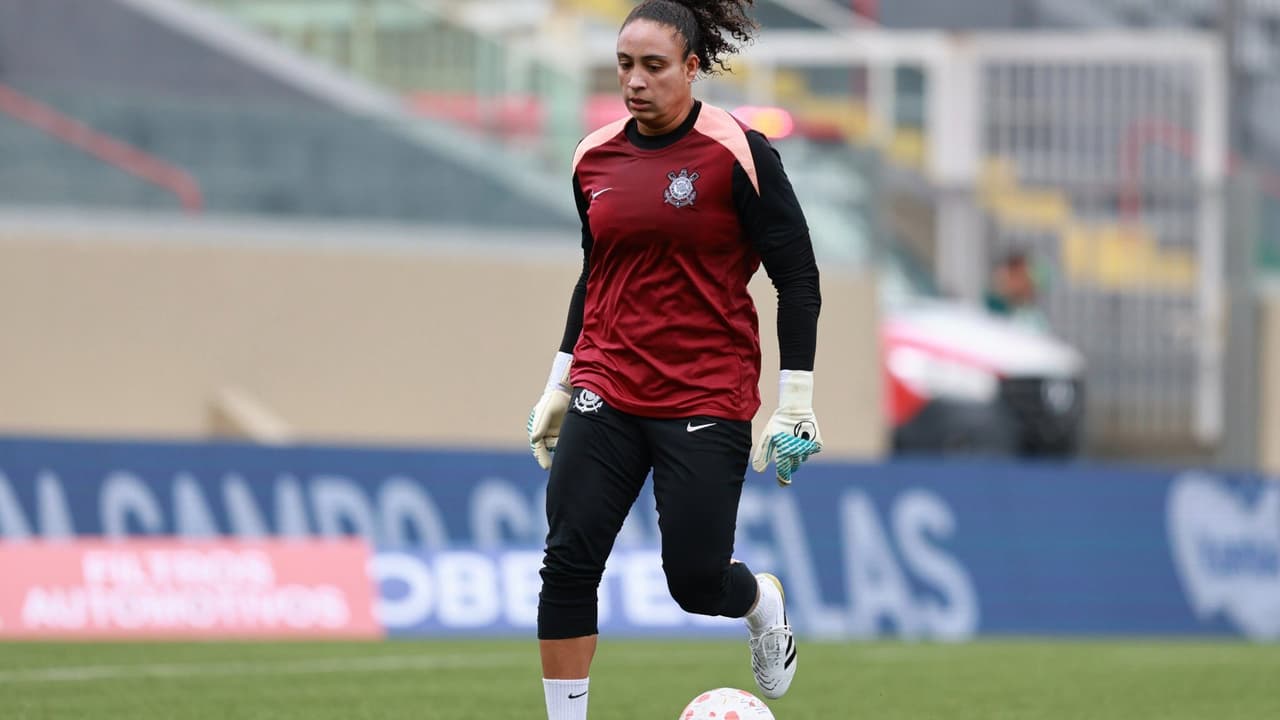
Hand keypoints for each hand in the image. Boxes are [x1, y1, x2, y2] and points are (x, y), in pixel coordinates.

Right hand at [527, 352, 572, 469]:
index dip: (542, 458)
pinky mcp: (566, 433)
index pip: (538, 447)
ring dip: (562, 441)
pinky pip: (567, 441)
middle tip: (558, 454)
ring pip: (559, 445)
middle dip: (554, 450)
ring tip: (566, 426)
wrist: (567, 392)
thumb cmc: (554, 400)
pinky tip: (570, 428)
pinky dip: (569, 440)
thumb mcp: (547, 411)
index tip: (547, 467)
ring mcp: (556, 434)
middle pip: (549, 448)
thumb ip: (541, 425)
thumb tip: (534, 439)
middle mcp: (546, 434)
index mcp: (538, 430)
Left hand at [751, 370, 822, 485]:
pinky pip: (811, 451)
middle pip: (794, 467)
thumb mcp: (768, 437)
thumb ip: (763, 455)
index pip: (784, 472)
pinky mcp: (817, 443)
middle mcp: (798, 453)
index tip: (783, 483)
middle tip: (786, 458)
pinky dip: (806, 447)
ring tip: (792, 444)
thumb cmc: (778, 422)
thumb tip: (758, 471)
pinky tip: (801, 439)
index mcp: (784, 452)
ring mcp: (809, 448)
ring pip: (802, 458)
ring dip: (797, 456)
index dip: (783, 480)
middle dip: (789, 465)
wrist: (795, 408)